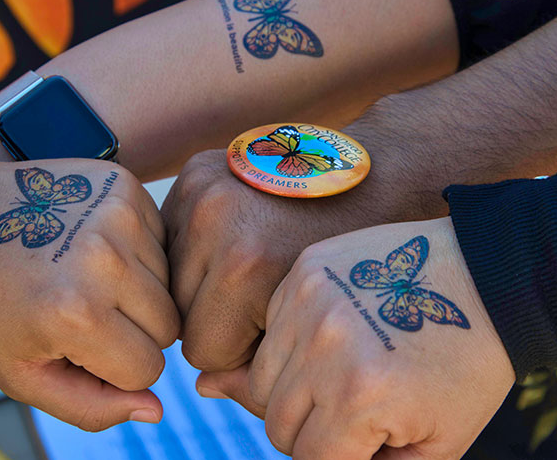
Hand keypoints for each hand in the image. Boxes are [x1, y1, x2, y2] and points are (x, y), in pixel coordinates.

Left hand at [0, 158, 177, 429]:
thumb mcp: (21, 374)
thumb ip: (89, 407)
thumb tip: (154, 410)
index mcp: (76, 315)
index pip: (147, 369)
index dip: (116, 369)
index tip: (77, 347)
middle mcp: (105, 260)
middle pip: (168, 326)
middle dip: (134, 332)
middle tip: (85, 315)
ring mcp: (118, 216)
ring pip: (169, 283)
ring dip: (138, 291)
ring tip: (86, 278)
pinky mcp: (124, 185)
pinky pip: (162, 240)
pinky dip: (138, 253)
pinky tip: (94, 247)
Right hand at [162, 143, 440, 371]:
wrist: (385, 177)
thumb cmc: (360, 265)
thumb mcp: (320, 330)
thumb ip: (263, 374)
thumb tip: (204, 385)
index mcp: (245, 267)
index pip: (203, 353)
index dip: (243, 352)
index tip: (281, 330)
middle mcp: (214, 222)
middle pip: (181, 315)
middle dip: (221, 318)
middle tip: (269, 297)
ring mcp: (201, 191)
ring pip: (171, 277)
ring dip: (204, 283)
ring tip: (256, 267)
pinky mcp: (194, 172)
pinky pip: (174, 237)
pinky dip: (199, 247)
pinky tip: (241, 239)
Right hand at [198, 218, 513, 458]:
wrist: (493, 278)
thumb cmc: (467, 370)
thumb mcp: (428, 441)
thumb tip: (230, 415)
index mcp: (361, 396)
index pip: (309, 458)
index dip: (345, 456)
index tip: (376, 434)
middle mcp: (325, 345)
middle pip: (278, 422)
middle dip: (318, 427)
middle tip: (364, 405)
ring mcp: (310, 300)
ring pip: (263, 378)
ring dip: (298, 388)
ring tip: (348, 371)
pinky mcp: (307, 270)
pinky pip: (272, 329)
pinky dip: (296, 344)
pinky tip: (339, 335)